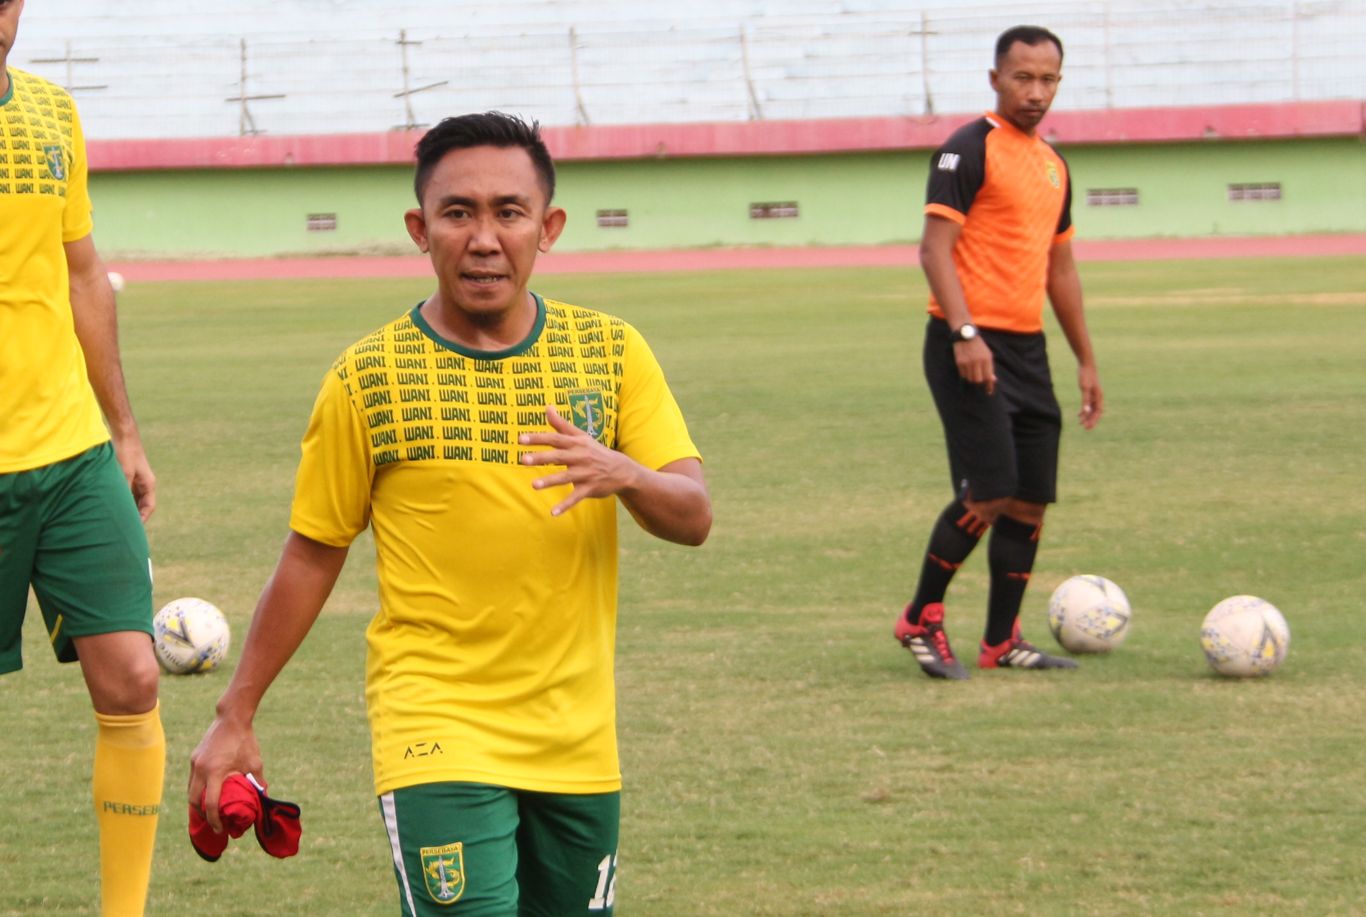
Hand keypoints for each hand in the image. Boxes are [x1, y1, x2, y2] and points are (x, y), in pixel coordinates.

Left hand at [112, 432, 156, 521]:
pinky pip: (125, 492)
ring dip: (126, 507)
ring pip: (132, 499)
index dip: (142, 519)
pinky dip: (120, 499)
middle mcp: (143, 483)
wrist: (123, 434)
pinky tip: (109, 504)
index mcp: (148, 484)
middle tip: (123, 528)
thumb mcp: (124, 473)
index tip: (133, 529)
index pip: (149, 507)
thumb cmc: (126, 452)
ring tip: (115, 518)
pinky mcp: (126, 475)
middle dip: (134, 516)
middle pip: (141, 505)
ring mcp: (135, 479)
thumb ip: (123, 490)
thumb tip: (120, 506)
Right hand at [188, 714, 263, 833]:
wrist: (231, 718)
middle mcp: (200, 769)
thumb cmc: (245, 741)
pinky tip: (205, 793)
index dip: (214, 820)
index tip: (221, 829)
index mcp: (214, 772)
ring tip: (208, 812)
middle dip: (201, 816)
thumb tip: (263, 799)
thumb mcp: (255, 763)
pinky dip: (196, 790)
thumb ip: (258, 782)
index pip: (210, 803)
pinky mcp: (194, 757)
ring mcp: (195, 763)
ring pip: (190, 790)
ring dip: (196, 803)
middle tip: (213, 823)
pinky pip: (192, 779)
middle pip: (193, 801)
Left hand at [519, 406, 639, 515]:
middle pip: (558, 457)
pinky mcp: (589, 488)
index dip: (538, 438)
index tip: (521, 439)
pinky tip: (553, 513)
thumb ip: (562, 424)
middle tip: (523, 460)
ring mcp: (585, 473)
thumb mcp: (581, 436)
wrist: (621, 470)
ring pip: (566, 477)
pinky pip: (576, 497)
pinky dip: (565, 505)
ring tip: (534, 485)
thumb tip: (547, 407)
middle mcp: (580, 457)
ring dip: (550, 481)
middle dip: (541, 458)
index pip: (555, 439)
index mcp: (576, 444)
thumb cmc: (596, 452)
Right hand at [953, 337, 996, 394]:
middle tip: (979, 379)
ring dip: (972, 378)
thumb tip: (992, 380)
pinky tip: (966, 368)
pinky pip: (963, 374)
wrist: (966, 335)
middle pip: (978, 380)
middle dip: (979, 382)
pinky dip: (965, 374)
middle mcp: (977, 361)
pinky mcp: (959, 362)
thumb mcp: (987, 355)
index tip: (989, 392)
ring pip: (970, 378)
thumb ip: (990, 368)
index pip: (988, 377)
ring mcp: (967, 362)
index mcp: (986, 359)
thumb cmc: (979, 347)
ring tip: (972, 371)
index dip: (989, 386)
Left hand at [1078, 363, 1102, 429]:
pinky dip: (1084, 410)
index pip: (1098, 412)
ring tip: (1080, 423)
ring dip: (1087, 416)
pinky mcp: (1090, 392)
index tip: (1088, 427)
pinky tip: (1079, 414)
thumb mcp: (1084, 388)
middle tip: (1084, 428)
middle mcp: (1098, 397)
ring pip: (1092, 409)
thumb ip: (1085, 400)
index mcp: (1098, 397)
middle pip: (1095, 412)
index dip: (1093, 420)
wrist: (1086, 365)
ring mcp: (1094, 395)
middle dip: (1091, 420)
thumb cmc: (1086, 376)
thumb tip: (1085, 412)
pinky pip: (1088, 404)